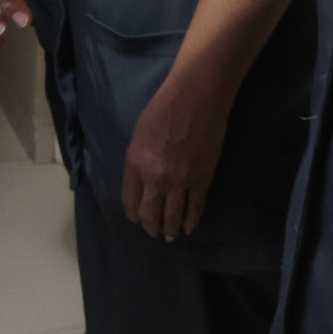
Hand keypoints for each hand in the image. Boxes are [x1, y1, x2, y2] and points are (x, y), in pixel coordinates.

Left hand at [123, 68, 229, 239]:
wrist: (195, 98)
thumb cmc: (164, 108)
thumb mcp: (139, 135)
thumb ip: (139, 161)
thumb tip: (144, 181)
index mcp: (135, 165)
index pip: (130, 202)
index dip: (134, 215)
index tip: (138, 219)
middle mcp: (154, 178)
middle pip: (150, 214)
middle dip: (151, 227)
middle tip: (155, 232)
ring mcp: (179, 181)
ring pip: (172, 217)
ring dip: (170, 230)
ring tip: (170, 235)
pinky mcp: (201, 180)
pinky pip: (195, 208)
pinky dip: (191, 221)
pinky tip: (188, 227)